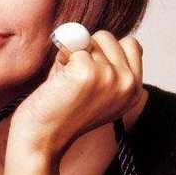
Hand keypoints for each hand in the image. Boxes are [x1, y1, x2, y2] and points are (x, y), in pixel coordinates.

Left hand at [9, 30, 142, 158]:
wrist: (41, 139)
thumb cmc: (61, 111)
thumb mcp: (96, 88)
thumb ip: (105, 63)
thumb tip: (93, 35)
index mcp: (134, 90)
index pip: (131, 44)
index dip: (105, 50)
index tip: (91, 71)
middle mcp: (127, 84)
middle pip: (107, 37)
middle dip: (86, 50)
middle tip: (74, 79)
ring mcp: (109, 77)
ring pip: (88, 38)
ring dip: (71, 54)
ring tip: (65, 82)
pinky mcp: (87, 71)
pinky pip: (71, 43)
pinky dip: (60, 56)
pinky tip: (57, 80)